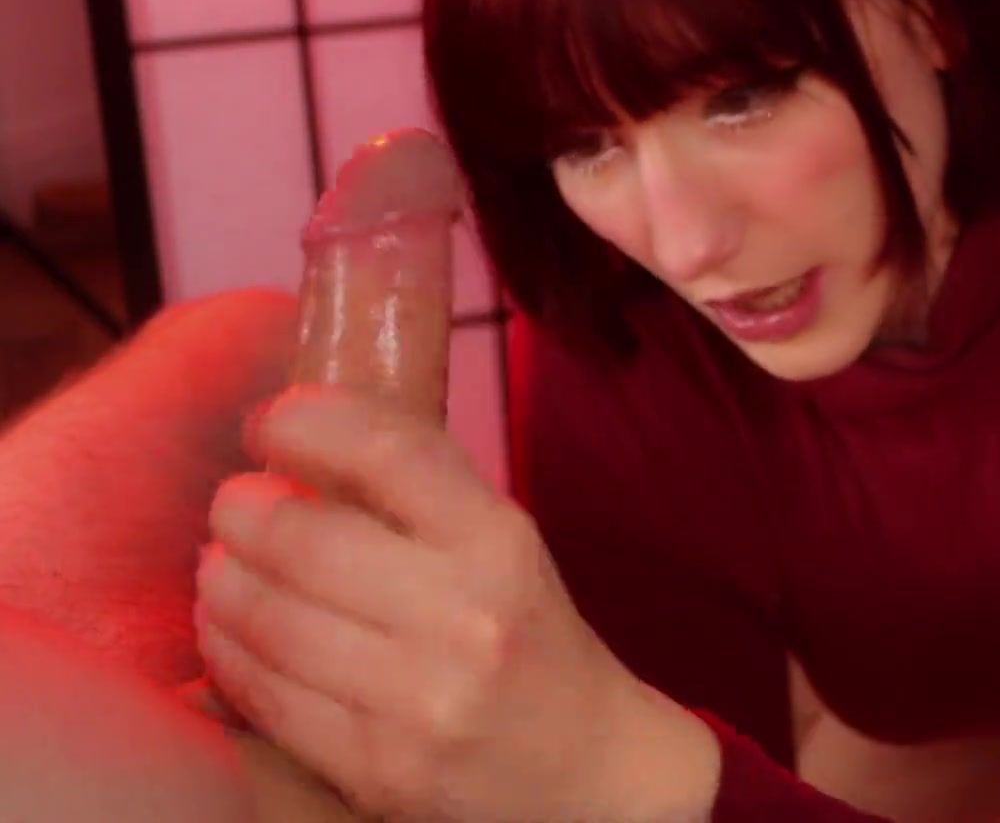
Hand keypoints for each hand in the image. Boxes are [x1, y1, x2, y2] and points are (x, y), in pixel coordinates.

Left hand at [193, 386, 713, 821]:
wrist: (587, 768)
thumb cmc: (529, 640)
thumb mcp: (502, 546)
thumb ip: (419, 492)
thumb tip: (299, 434)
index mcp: (500, 543)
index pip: (388, 453)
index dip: (308, 424)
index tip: (272, 422)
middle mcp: (465, 617)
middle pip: (305, 540)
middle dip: (243, 513)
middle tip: (233, 506)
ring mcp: (419, 700)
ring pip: (270, 620)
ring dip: (224, 584)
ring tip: (222, 568)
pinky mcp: (378, 768)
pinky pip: (267, 696)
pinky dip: (230, 654)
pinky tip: (231, 633)